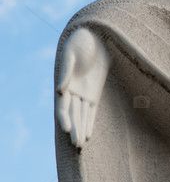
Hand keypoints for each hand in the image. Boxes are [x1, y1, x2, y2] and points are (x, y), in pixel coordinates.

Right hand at [56, 27, 110, 148]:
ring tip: (80, 145)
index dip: (64, 118)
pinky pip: (92, 111)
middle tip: (76, 145)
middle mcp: (73, 91)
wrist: (97, 36)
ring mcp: (84, 93)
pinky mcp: (95, 92)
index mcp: (65, 83)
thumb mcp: (71, 53)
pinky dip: (90, 122)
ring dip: (81, 130)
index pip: (63, 106)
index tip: (67, 129)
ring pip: (82, 116)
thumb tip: (60, 90)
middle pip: (73, 114)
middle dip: (74, 129)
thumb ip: (66, 71)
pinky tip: (88, 135)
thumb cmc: (81, 42)